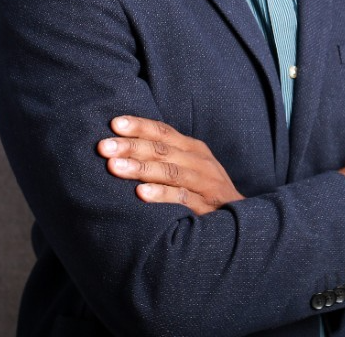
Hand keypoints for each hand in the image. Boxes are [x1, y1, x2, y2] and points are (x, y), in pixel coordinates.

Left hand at [98, 116, 243, 214]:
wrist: (241, 220)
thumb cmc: (204, 191)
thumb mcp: (189, 167)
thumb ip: (165, 157)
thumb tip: (125, 147)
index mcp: (192, 148)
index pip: (163, 132)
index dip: (140, 126)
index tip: (114, 124)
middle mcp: (198, 161)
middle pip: (162, 149)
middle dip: (131, 146)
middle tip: (103, 147)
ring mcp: (203, 183)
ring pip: (169, 171)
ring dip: (141, 168)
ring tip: (115, 167)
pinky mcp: (206, 206)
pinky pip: (181, 198)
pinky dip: (161, 195)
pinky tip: (141, 194)